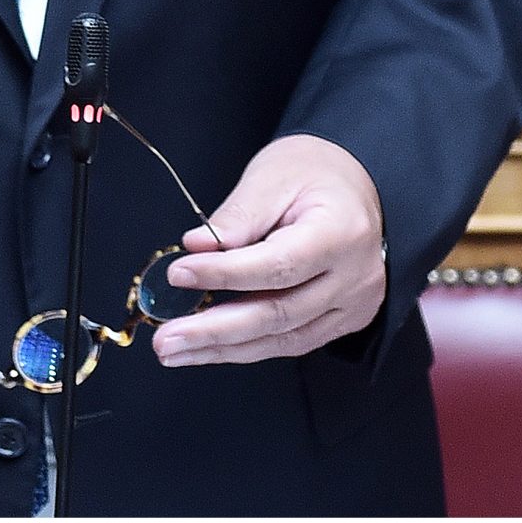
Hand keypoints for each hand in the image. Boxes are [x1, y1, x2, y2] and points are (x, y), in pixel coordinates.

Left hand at [151, 133, 385, 367]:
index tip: (179, 274)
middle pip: (278, 314)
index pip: (277, 265)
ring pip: (283, 339)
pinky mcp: (343, 320)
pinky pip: (291, 342)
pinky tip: (210, 347)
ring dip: (224, 348)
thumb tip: (195, 249)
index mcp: (342, 232)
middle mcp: (355, 276)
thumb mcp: (272, 176)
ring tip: (177, 350)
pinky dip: (247, 347)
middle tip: (166, 339)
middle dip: (215, 330)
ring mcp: (353, 304)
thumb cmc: (314, 172)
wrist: (355, 185)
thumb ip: (236, 217)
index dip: (223, 275)